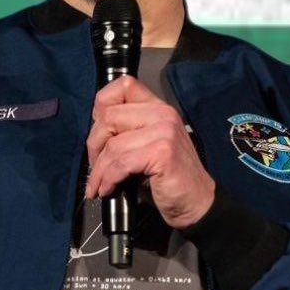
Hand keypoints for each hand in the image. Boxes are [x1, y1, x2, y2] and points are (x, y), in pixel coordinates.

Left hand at [84, 75, 215, 228]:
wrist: (196, 203)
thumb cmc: (167, 178)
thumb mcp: (145, 147)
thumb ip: (126, 133)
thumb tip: (93, 135)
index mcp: (158, 108)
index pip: (124, 86)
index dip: (101, 107)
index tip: (97, 133)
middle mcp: (163, 114)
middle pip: (109, 116)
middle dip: (94, 145)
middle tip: (94, 167)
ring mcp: (164, 131)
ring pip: (113, 144)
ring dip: (99, 169)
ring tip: (98, 184)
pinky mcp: (163, 152)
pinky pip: (121, 163)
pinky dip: (109, 179)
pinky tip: (108, 189)